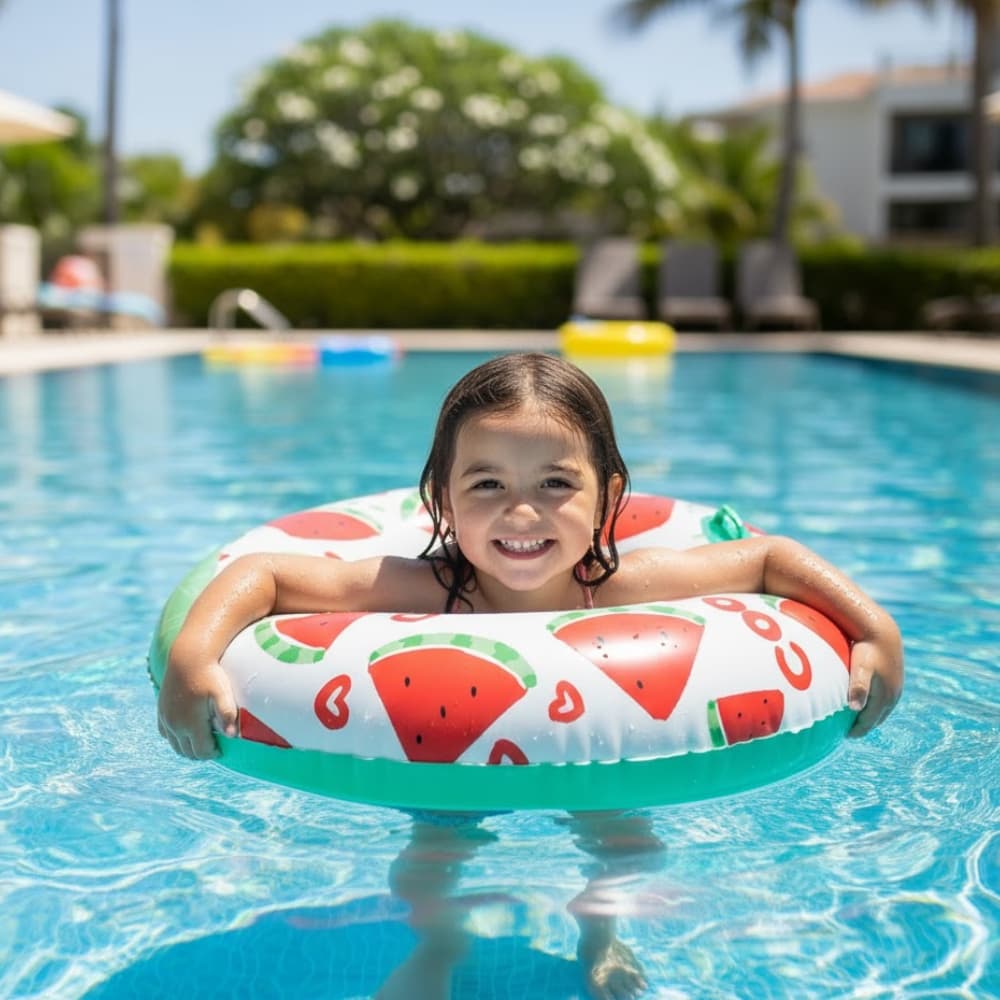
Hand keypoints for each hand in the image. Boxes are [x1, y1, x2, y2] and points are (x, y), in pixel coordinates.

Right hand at [157, 658, 238, 758]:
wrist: (188, 657)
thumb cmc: (210, 674)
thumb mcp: (223, 692)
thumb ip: (228, 714)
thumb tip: (232, 735)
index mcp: (190, 723)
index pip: (201, 751)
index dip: (212, 753)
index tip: (221, 749)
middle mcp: (174, 724)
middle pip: (187, 752)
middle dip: (200, 753)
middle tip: (213, 747)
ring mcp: (166, 718)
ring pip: (174, 745)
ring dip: (187, 747)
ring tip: (201, 741)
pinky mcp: (161, 710)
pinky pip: (165, 733)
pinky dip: (175, 738)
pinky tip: (186, 732)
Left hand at [846, 622, 902, 737]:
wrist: (882, 632)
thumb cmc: (866, 650)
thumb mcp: (860, 668)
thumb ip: (858, 687)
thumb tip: (854, 707)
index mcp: (884, 697)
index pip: (870, 722)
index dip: (857, 730)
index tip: (843, 736)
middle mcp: (893, 696)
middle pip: (877, 718)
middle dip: (864, 726)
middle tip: (847, 731)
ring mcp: (896, 688)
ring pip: (882, 709)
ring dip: (870, 716)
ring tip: (855, 719)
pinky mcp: (895, 680)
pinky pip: (884, 699)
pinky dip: (874, 705)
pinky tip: (864, 700)